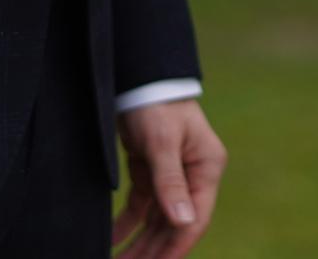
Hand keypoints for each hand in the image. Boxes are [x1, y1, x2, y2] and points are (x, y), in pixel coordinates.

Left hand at [114, 99, 225, 258]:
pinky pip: (140, 207)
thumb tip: (183, 222)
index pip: (194, 220)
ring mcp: (171, 176)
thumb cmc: (156, 103)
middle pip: (173, 225)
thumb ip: (171, 182)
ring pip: (156, 221)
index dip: (175, 248)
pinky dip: (126, 225)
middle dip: (152, 251)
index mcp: (205, 169)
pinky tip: (111, 241)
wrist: (139, 76)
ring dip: (139, 243)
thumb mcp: (162, 142)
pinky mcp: (150, 172)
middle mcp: (192, 176)